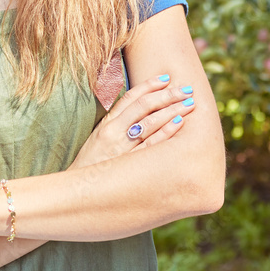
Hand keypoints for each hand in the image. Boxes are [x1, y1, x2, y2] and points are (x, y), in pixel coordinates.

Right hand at [70, 74, 194, 169]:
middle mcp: (114, 132)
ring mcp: (122, 149)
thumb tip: (140, 109)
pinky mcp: (129, 165)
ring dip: (172, 110)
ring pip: (150, 123)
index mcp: (107, 123)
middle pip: (144, 106)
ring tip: (189, 103)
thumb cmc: (93, 164)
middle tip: (186, 89)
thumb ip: (118, 124)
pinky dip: (166, 132)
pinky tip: (179, 122)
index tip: (166, 78)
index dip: (149, 85)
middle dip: (167, 95)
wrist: (80, 192)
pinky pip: (151, 145)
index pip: (130, 97)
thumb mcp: (99, 139)